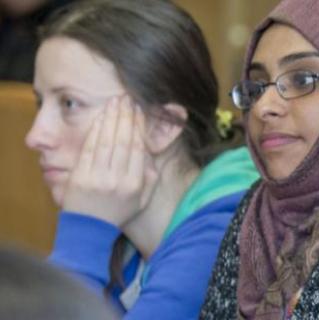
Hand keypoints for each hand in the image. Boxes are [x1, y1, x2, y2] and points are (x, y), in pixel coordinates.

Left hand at [61, 96, 157, 226]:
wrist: (89, 229)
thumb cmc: (117, 212)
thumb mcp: (142, 199)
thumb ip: (150, 178)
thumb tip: (152, 155)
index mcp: (135, 184)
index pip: (138, 148)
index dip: (139, 127)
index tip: (139, 111)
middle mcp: (118, 180)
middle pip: (124, 141)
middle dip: (126, 117)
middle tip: (127, 99)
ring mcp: (98, 178)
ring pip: (107, 142)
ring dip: (111, 118)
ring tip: (115, 101)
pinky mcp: (80, 177)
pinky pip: (90, 149)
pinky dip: (95, 131)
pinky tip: (100, 118)